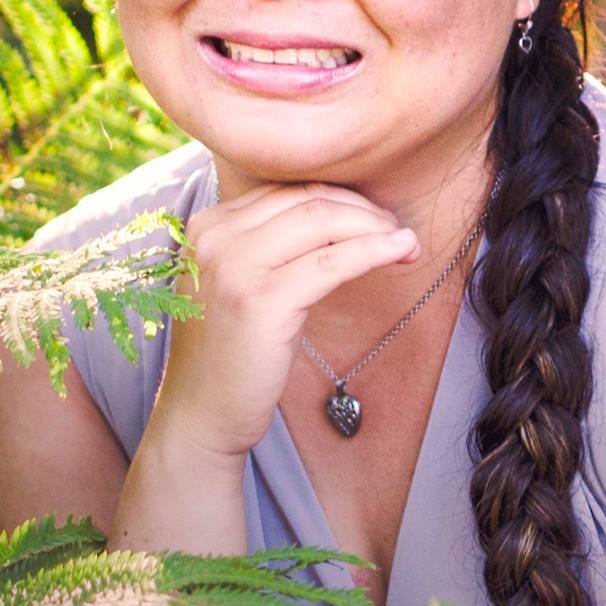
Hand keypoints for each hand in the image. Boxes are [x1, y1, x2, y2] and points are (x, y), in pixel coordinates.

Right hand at [151, 180, 421, 461]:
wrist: (200, 413)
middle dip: (362, 209)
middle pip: (307, 201)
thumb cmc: (228, 352)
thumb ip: (264, 245)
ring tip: (405, 242)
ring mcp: (235, 267)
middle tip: (395, 228)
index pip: (287, 192)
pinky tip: (402, 250)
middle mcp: (215, 237)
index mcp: (207, 225)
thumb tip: (335, 217)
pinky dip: (374, 251)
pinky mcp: (262, 301)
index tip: (373, 216)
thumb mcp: (235, 283)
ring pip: (322, 222)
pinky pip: (332, 263)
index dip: (339, 198)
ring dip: (375, 227)